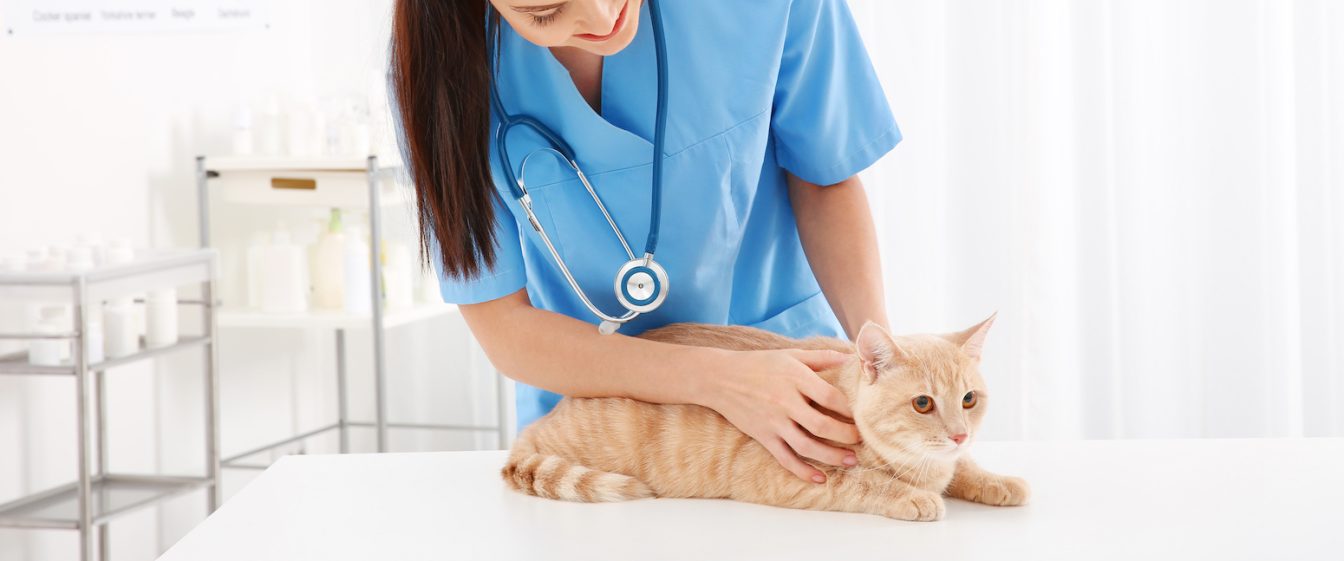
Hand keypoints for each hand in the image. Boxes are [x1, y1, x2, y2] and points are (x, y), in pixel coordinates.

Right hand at [700, 348, 860, 482]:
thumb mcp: (790, 354)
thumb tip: (850, 356)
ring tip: (851, 461)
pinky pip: (785, 458)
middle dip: (846, 436)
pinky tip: (819, 478)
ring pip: (807, 446)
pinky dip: (802, 471)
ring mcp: (773, 422)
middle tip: (862, 440)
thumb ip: (821, 357)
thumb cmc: (759, 364)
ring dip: (832, 457)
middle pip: (822, 425)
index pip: (830, 398)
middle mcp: (785, 402)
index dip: (849, 410)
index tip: (862, 415)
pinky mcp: (763, 436)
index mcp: (795, 379)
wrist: (720, 378)